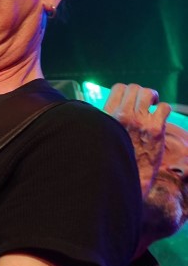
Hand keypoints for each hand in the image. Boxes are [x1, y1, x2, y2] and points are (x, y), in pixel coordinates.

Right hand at [103, 83, 170, 198]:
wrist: (128, 177)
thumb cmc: (113, 157)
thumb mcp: (100, 135)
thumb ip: (104, 120)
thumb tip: (107, 108)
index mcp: (107, 115)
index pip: (119, 88)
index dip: (126, 91)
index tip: (129, 100)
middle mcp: (123, 115)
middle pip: (135, 88)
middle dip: (140, 93)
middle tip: (143, 103)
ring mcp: (141, 121)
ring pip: (148, 93)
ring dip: (152, 97)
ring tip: (152, 105)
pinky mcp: (157, 129)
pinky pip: (164, 107)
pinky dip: (163, 110)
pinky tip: (159, 118)